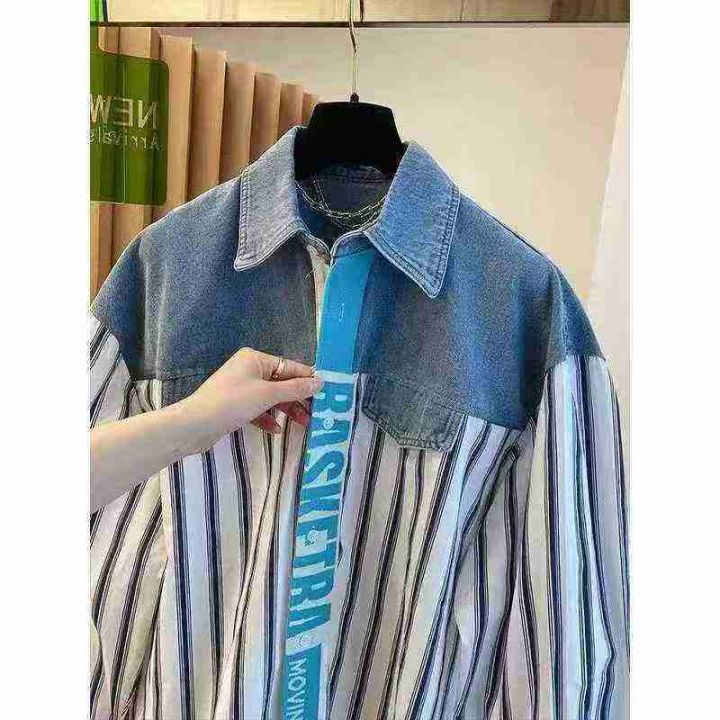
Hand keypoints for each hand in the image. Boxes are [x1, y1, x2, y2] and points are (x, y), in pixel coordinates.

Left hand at [184, 347, 322, 437]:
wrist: (195, 425)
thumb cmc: (233, 402)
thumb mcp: (268, 394)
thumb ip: (295, 389)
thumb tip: (319, 381)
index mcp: (256, 359)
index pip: (289, 366)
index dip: (307, 379)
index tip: (326, 393)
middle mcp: (248, 369)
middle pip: (281, 382)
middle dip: (298, 398)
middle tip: (316, 413)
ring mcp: (240, 388)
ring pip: (271, 397)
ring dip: (286, 410)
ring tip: (303, 424)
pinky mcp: (234, 405)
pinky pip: (258, 409)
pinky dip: (268, 418)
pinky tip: (276, 430)